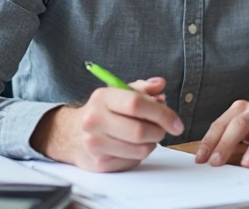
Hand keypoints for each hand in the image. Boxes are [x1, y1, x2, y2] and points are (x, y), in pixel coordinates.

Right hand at [30, 77, 183, 171]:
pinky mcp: (99, 163)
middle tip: (162, 129)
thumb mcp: (119, 93)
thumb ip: (142, 89)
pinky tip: (133, 146)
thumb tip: (160, 85)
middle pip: (140, 130)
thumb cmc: (103, 112)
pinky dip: (140, 154)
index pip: (137, 104)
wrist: (71, 134)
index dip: (162, 114)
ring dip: (152, 144)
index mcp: (102, 98)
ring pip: (140, 149)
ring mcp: (95, 144)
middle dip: (159, 131)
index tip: (176, 123)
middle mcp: (95, 120)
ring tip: (147, 136)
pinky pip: (133, 161)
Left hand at [194, 100, 248, 167]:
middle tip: (217, 161)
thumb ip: (228, 136)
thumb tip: (207, 155)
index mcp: (242, 109)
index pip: (221, 124)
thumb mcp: (245, 126)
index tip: (201, 158)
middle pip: (239, 126)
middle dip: (226, 144)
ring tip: (246, 163)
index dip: (210, 141)